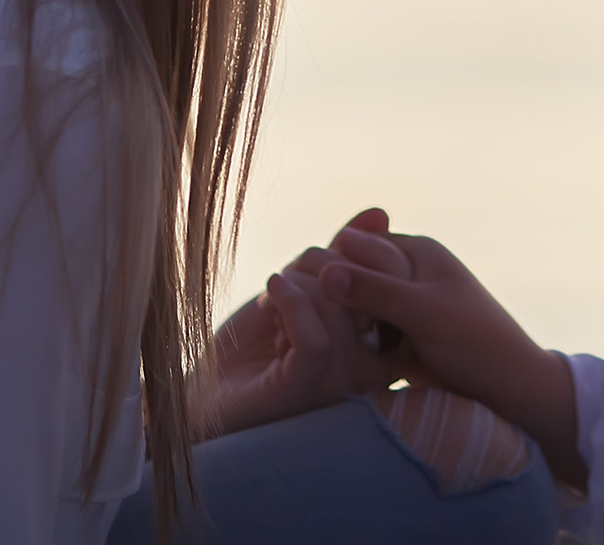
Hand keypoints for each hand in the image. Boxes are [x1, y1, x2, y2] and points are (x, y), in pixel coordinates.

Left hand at [198, 260, 400, 438]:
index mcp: (379, 343)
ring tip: (271, 306)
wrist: (203, 389)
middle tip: (287, 280)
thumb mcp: (305, 287)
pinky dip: (289, 302)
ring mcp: (340, 382)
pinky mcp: (307, 390)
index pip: (400, 280)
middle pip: (369, 285)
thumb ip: (343, 256)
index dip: (365, 252)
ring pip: (339, 304)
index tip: (314, 261)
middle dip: (321, 262)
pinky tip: (268, 298)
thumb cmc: (256, 341)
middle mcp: (369, 366)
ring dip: (296, 285)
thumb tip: (380, 213)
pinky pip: (317, 337)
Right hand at [301, 209, 587, 489]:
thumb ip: (378, 291)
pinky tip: (321, 357)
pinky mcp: (397, 340)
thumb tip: (325, 269)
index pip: (356, 247)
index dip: (327, 266)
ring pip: (351, 307)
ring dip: (331, 322)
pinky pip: (360, 336)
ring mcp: (401, 308)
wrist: (512, 394)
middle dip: (325, 295)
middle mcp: (406, 273)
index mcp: (417, 252)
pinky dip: (343, 344)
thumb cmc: (479, 346)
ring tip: (297, 340)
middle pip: (350, 276)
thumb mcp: (427, 314)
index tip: (294, 290)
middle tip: (288, 319)